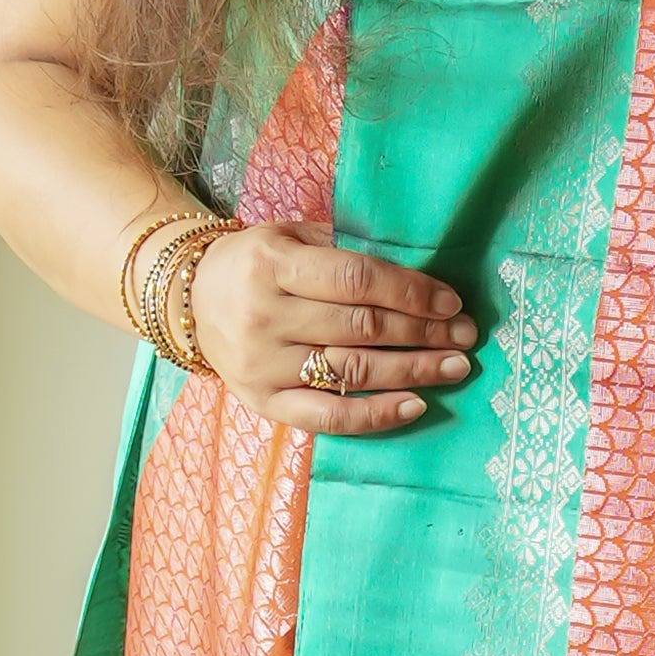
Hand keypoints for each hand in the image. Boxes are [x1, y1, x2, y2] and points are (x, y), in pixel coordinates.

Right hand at [188, 218, 477, 434]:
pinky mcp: (263, 402)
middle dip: (423, 332)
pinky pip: (328, 417)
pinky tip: (414, 405)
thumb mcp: (289, 237)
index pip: (356, 280)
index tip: (450, 302)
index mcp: (274, 265)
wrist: (188, 300)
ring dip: (413, 371)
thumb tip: (416, 278)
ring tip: (455, 366)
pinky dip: (374, 416)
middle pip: (362, 328)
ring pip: (353, 372)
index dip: (410, 292)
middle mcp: (266, 316)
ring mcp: (264, 364)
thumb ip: (342, 252)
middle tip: (466, 336)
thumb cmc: (254, 263)